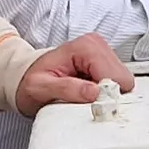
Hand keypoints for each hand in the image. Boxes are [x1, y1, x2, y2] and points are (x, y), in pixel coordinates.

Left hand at [13, 32, 129, 114]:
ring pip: (123, 82)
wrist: (25, 76)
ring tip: (83, 93)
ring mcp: (102, 52)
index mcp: (85, 47)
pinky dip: (105, 91)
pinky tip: (88, 90)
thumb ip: (67, 89)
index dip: (105, 95)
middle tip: (84, 99)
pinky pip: (117, 83)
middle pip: (123, 79)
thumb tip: (94, 92)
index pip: (115, 76)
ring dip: (106, 93)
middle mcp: (96, 45)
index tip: (90, 104)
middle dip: (107, 94)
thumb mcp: (41, 88)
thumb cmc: (31, 80)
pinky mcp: (104, 62)